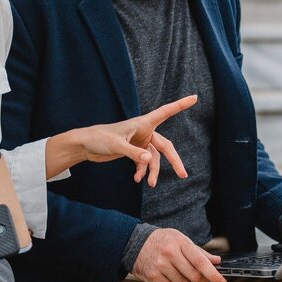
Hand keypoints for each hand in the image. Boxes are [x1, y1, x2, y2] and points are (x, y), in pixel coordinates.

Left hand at [78, 95, 197, 186]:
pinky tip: (137, 179)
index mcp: (142, 123)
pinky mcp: (133, 151)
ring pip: (154, 158)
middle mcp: (144, 131)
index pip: (166, 112)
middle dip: (174, 161)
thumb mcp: (116, 145)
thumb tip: (149, 160)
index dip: (180, 105)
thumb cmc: (99, 138)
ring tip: (151, 184)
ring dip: (153, 171)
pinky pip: (144, 162)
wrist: (85, 145)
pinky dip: (142, 171)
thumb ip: (133, 153)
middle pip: (165, 146)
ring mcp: (139, 142)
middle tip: (183, 175)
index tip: (195, 97)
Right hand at [131, 228, 227, 281]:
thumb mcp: (180, 239)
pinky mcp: (152, 275)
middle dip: (201, 280)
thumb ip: (199, 251)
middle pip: (194, 276)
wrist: (134, 242)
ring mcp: (160, 265)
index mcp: (180, 242)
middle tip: (200, 278)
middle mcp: (170, 253)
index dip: (213, 274)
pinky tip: (165, 272)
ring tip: (176, 269)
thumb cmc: (161, 240)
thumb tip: (217, 261)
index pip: (201, 261)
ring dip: (184, 280)